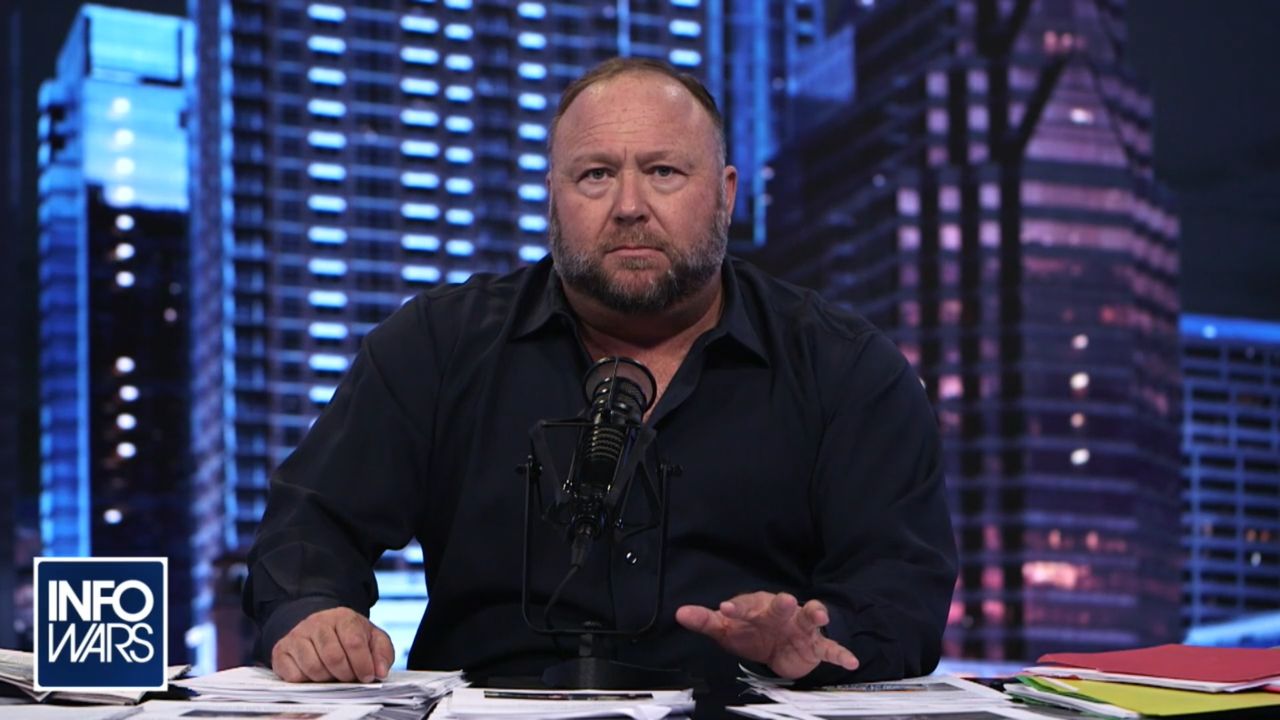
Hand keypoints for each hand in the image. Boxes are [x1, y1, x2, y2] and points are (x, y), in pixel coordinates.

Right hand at [271, 607, 393, 682]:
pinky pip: (294, 675)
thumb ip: (382, 653)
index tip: (367, 676)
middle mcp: (317, 623)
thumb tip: (380, 671)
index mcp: (343, 617)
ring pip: (313, 667)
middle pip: (333, 657)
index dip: (363, 664)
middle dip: (346, 674)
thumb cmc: (348, 637)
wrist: (319, 628)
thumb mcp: (372, 639)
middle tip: (350, 678)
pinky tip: (314, 675)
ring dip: (327, 679)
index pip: (354, 642)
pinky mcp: (281, 650)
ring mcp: (297, 635)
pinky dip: (306, 681)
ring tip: (333, 676)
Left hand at [675, 592, 858, 678]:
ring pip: (809, 618)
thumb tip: (680, 613)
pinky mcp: (815, 646)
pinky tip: (850, 662)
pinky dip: (840, 654)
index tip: (724, 609)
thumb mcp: (727, 629)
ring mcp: (800, 629)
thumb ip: (705, 621)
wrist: (778, 646)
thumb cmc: (751, 632)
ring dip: (815, 615)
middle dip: (783, 605)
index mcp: (757, 608)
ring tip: (821, 617)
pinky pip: (830, 649)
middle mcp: (781, 613)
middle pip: (781, 607)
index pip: (745, 606)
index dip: (737, 608)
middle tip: (786, 600)